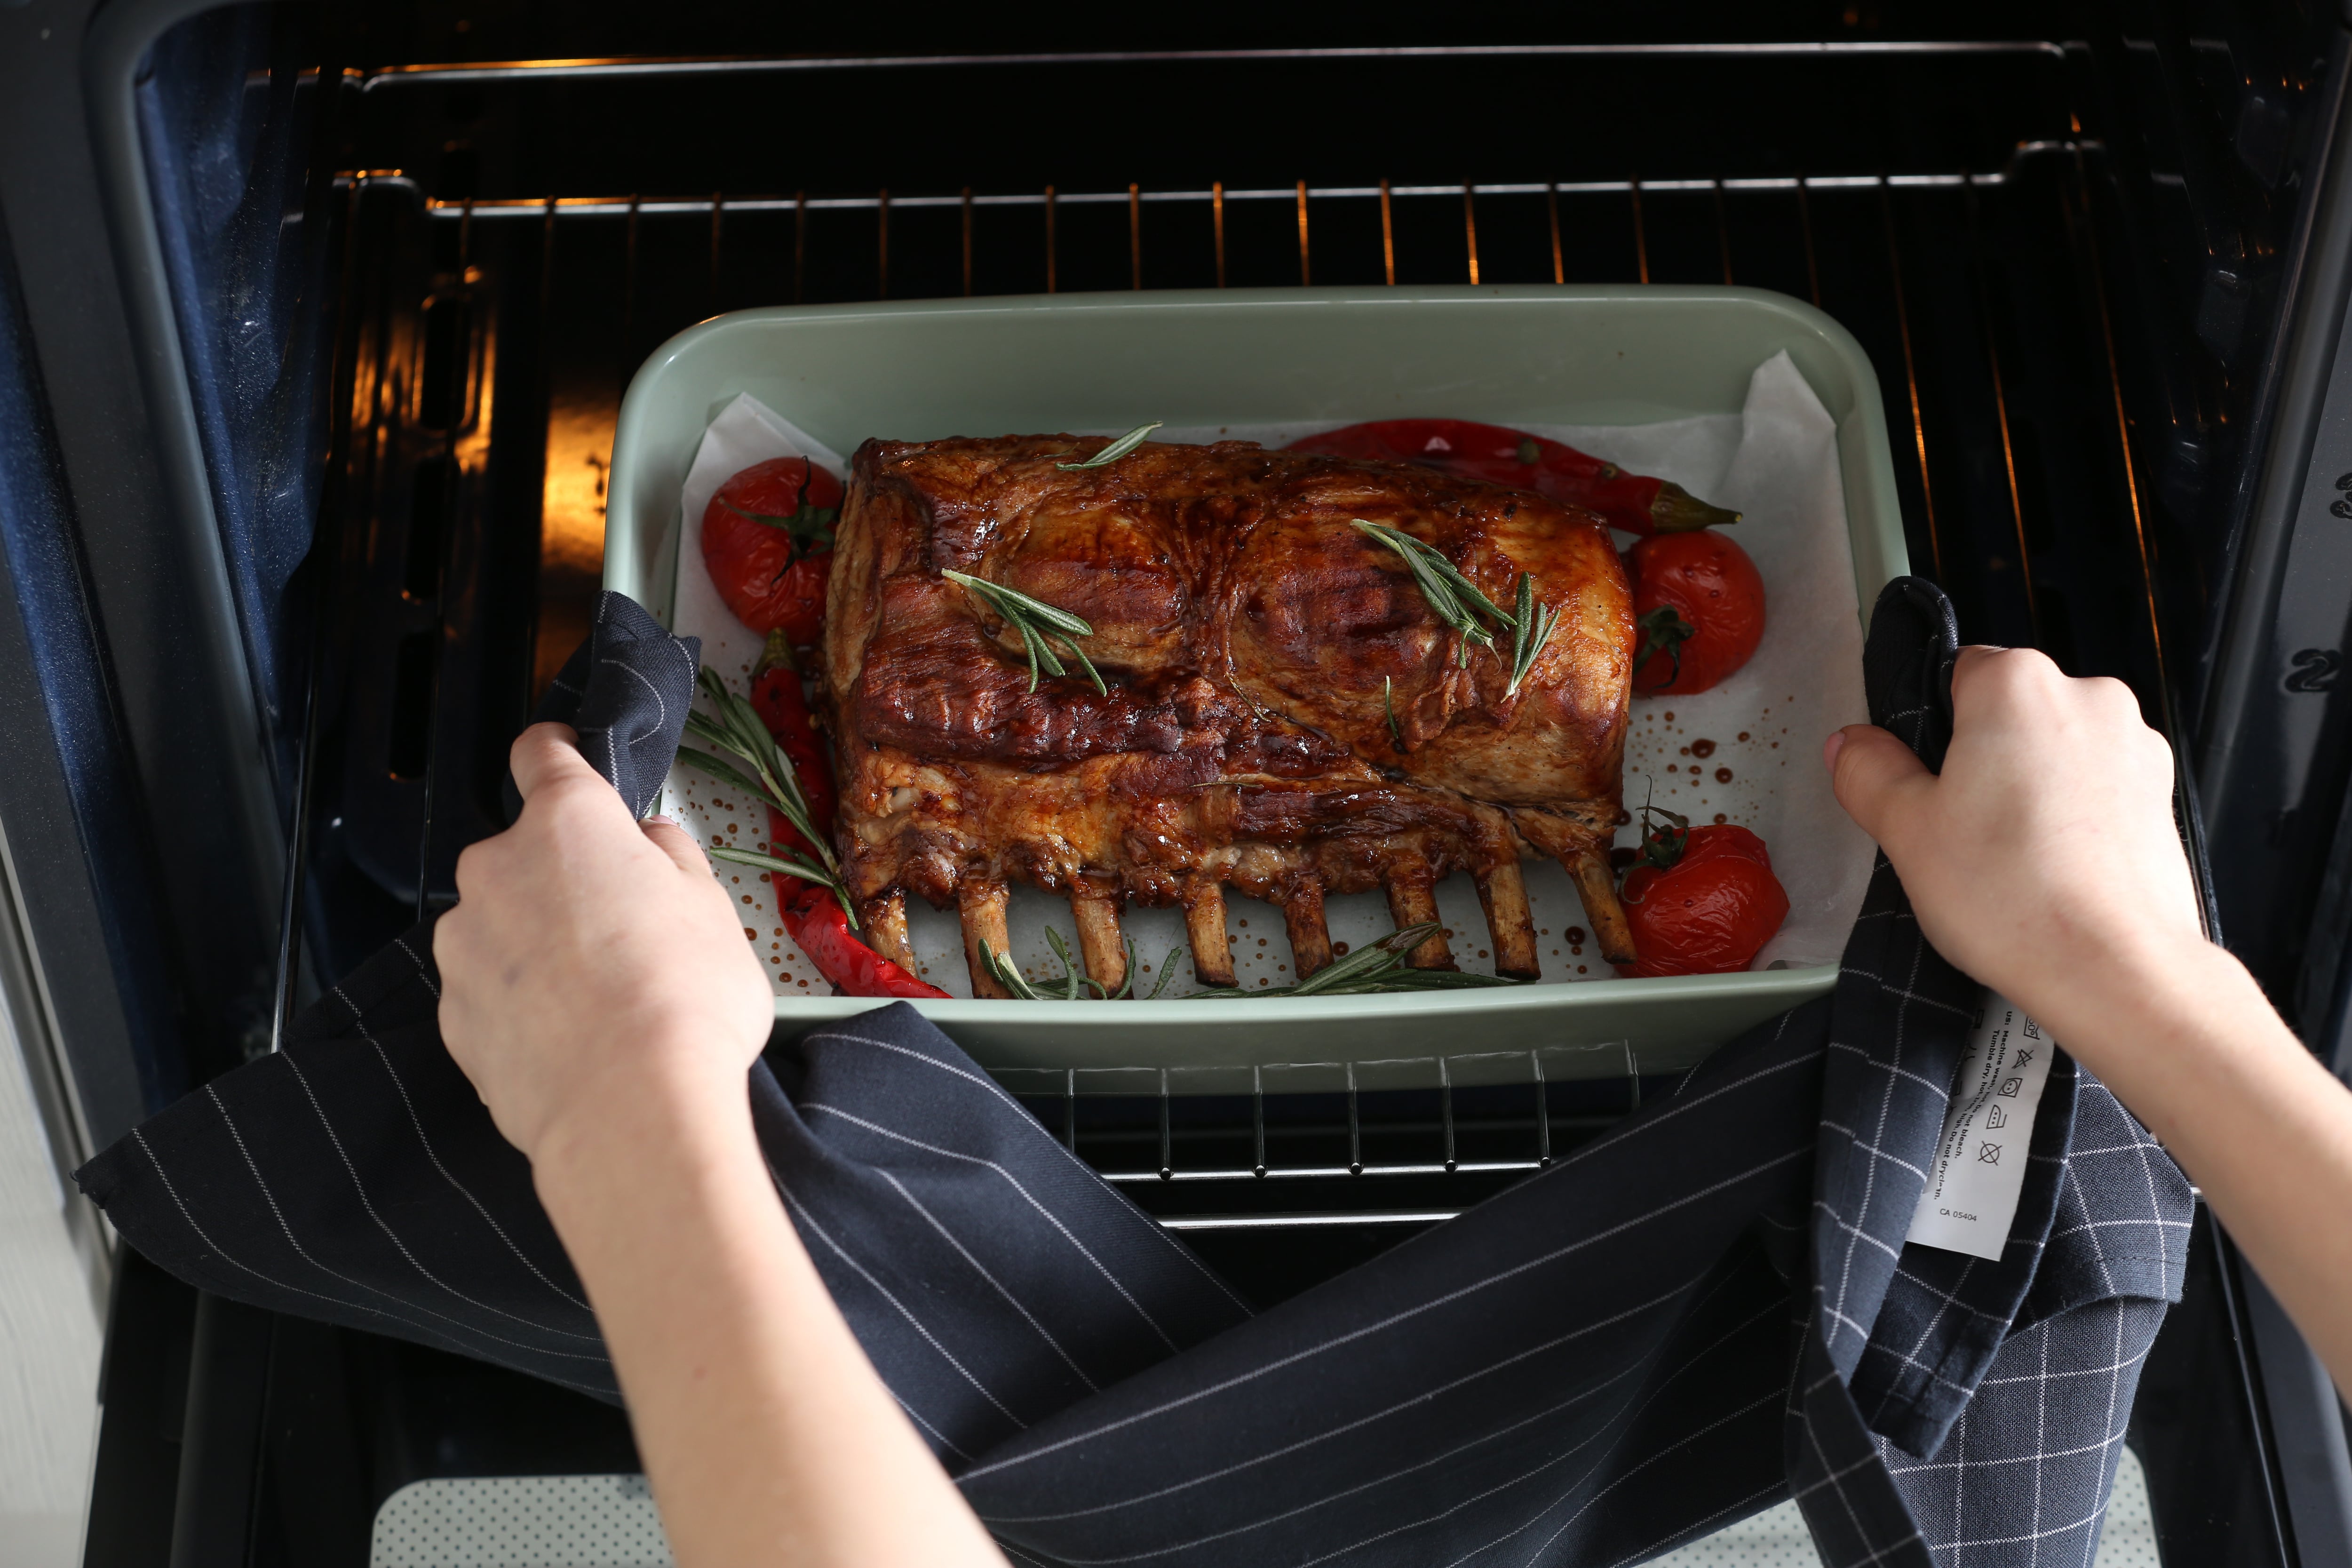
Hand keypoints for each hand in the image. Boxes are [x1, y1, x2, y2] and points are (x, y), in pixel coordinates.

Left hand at [435, 723, 772, 1164]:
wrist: (630, 1109)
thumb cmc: (682, 1000)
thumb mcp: (712, 907)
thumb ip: (672, 857)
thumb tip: (651, 842)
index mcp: (567, 822)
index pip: (541, 755)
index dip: (557, 752)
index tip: (566, 758)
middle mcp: (497, 868)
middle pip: (524, 854)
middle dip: (564, 879)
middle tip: (624, 927)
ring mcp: (465, 943)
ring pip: (501, 925)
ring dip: (537, 945)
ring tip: (601, 999)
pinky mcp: (452, 1015)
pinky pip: (487, 992)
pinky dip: (521, 1006)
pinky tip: (571, 1039)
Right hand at [1824, 646, 2204, 1039]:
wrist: (2114, 969)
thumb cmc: (2017, 897)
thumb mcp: (1906, 831)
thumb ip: (1869, 773)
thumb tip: (1851, 746)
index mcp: (2016, 685)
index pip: (1953, 673)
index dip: (1928, 731)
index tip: (1921, 781)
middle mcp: (2086, 698)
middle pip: (2007, 713)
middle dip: (1980, 760)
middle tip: (1957, 828)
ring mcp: (2133, 746)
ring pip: (2053, 751)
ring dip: (2027, 788)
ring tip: (2006, 858)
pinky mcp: (2160, 794)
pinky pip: (2094, 787)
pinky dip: (2070, 816)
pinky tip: (2048, 868)